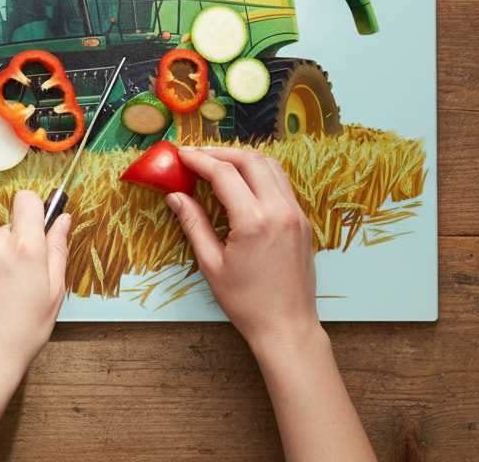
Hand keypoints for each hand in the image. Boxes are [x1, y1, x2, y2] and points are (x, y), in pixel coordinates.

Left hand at [0, 189, 70, 388]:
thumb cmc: (24, 331)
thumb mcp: (54, 291)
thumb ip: (58, 249)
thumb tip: (62, 220)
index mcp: (25, 247)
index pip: (26, 199)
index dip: (35, 209)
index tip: (39, 226)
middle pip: (11, 227)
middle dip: (20, 244)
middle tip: (27, 278)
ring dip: (1, 261)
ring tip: (6, 295)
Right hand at [168, 146, 320, 350]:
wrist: (286, 327)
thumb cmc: (247, 303)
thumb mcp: (211, 265)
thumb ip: (193, 224)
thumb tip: (175, 197)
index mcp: (254, 221)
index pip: (224, 173)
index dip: (199, 159)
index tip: (181, 154)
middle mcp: (279, 211)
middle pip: (250, 159)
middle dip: (221, 152)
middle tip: (197, 156)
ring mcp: (295, 214)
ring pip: (271, 166)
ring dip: (243, 159)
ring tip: (219, 166)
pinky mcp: (302, 222)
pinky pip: (282, 184)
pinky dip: (261, 174)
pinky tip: (243, 184)